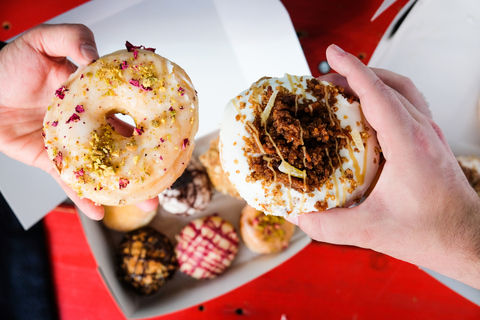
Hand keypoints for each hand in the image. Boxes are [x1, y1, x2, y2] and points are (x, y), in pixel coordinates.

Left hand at [0, 24, 158, 219]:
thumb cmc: (8, 65)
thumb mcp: (41, 41)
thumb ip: (72, 38)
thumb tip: (94, 56)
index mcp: (95, 97)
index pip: (130, 110)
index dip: (150, 123)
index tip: (171, 136)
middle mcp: (90, 123)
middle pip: (125, 146)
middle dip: (146, 164)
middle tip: (166, 178)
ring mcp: (73, 145)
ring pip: (104, 169)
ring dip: (124, 189)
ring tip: (144, 204)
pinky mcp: (53, 162)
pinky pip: (70, 183)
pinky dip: (84, 198)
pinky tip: (98, 211)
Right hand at [288, 44, 479, 288]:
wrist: (466, 239)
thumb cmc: (430, 233)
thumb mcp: (371, 231)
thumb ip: (328, 226)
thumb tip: (296, 213)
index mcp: (408, 147)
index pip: (378, 95)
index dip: (352, 71)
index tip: (332, 54)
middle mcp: (423, 133)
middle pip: (389, 84)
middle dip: (354, 73)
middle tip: (324, 80)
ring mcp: (430, 134)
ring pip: (402, 89)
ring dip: (372, 80)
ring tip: (344, 86)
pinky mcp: (431, 140)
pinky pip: (409, 102)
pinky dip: (386, 94)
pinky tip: (369, 108)